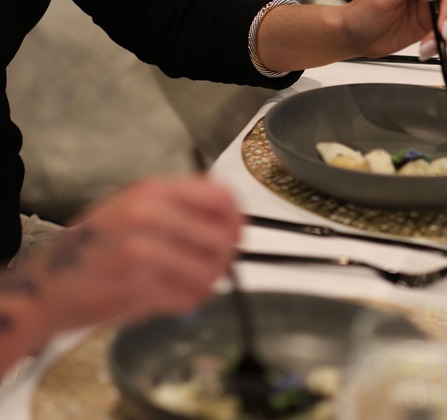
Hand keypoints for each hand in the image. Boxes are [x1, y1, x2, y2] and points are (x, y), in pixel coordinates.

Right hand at [26, 176, 241, 331]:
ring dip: (203, 284)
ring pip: (210, 272)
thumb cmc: (94, 248)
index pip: (221, 196)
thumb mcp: (131, 208)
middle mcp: (147, 215)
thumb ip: (179, 207)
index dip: (236, 218)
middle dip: (223, 258)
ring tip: (184, 284)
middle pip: (223, 238)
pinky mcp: (138, 285)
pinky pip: (189, 298)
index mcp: (150, 190)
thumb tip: (231, 216)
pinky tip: (166, 297)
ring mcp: (142, 250)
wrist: (46, 286)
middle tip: (211, 266)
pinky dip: (184, 302)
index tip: (236, 232)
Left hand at [341, 0, 446, 59]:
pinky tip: (425, 51)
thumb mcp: (383, 0)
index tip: (442, 17)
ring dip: (444, 34)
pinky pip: (445, 33)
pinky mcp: (429, 25)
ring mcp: (429, 8)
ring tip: (426, 48)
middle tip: (442, 33)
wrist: (355, 37)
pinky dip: (439, 44)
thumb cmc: (361, 13)